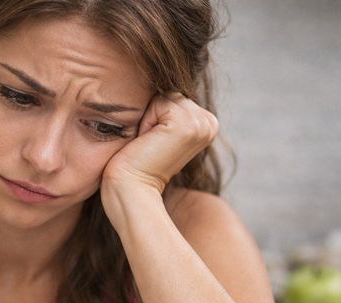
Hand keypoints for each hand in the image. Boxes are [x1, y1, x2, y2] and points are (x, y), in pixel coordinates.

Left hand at [101, 92, 217, 201]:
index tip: (153, 142)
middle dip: (152, 114)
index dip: (155, 116)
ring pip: (165, 95)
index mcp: (206, 125)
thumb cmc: (136, 164)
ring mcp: (201, 123)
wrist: (131, 188)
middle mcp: (209, 123)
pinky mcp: (187, 124)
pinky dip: (146, 120)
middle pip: (170, 93)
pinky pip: (158, 100)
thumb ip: (167, 110)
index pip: (173, 97)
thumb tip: (157, 77)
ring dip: (148, 117)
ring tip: (148, 143)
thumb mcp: (159, 133)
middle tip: (148, 144)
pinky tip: (147, 141)